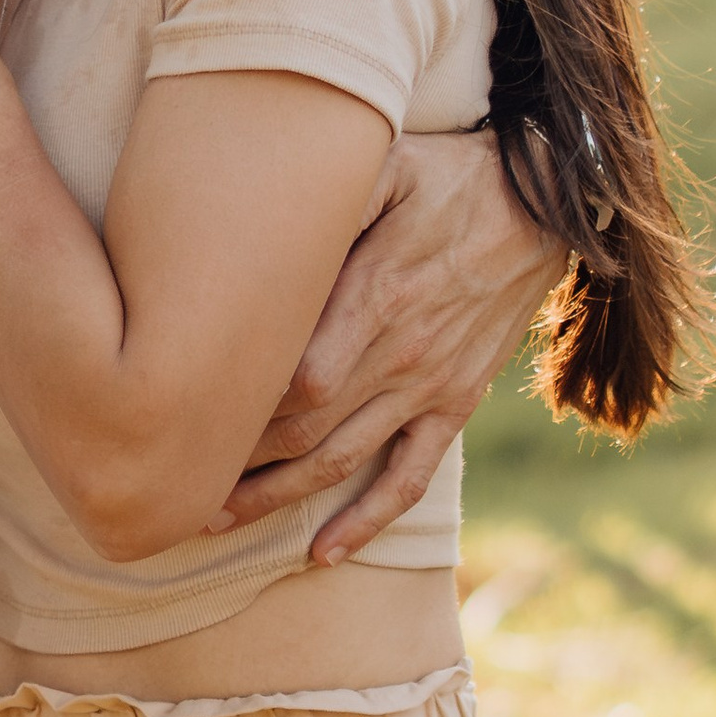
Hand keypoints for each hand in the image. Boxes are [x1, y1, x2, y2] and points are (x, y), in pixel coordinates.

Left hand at [213, 127, 567, 560]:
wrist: (546, 206)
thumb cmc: (450, 176)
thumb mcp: (388, 163)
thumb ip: (331, 193)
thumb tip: (258, 204)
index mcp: (376, 293)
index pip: (295, 374)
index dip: (238, 405)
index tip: (179, 415)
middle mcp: (400, 352)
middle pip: (305, 427)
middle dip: (236, 460)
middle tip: (169, 477)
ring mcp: (429, 386)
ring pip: (344, 460)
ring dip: (278, 497)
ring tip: (213, 522)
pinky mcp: (455, 403)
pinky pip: (409, 476)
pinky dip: (366, 520)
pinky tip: (322, 553)